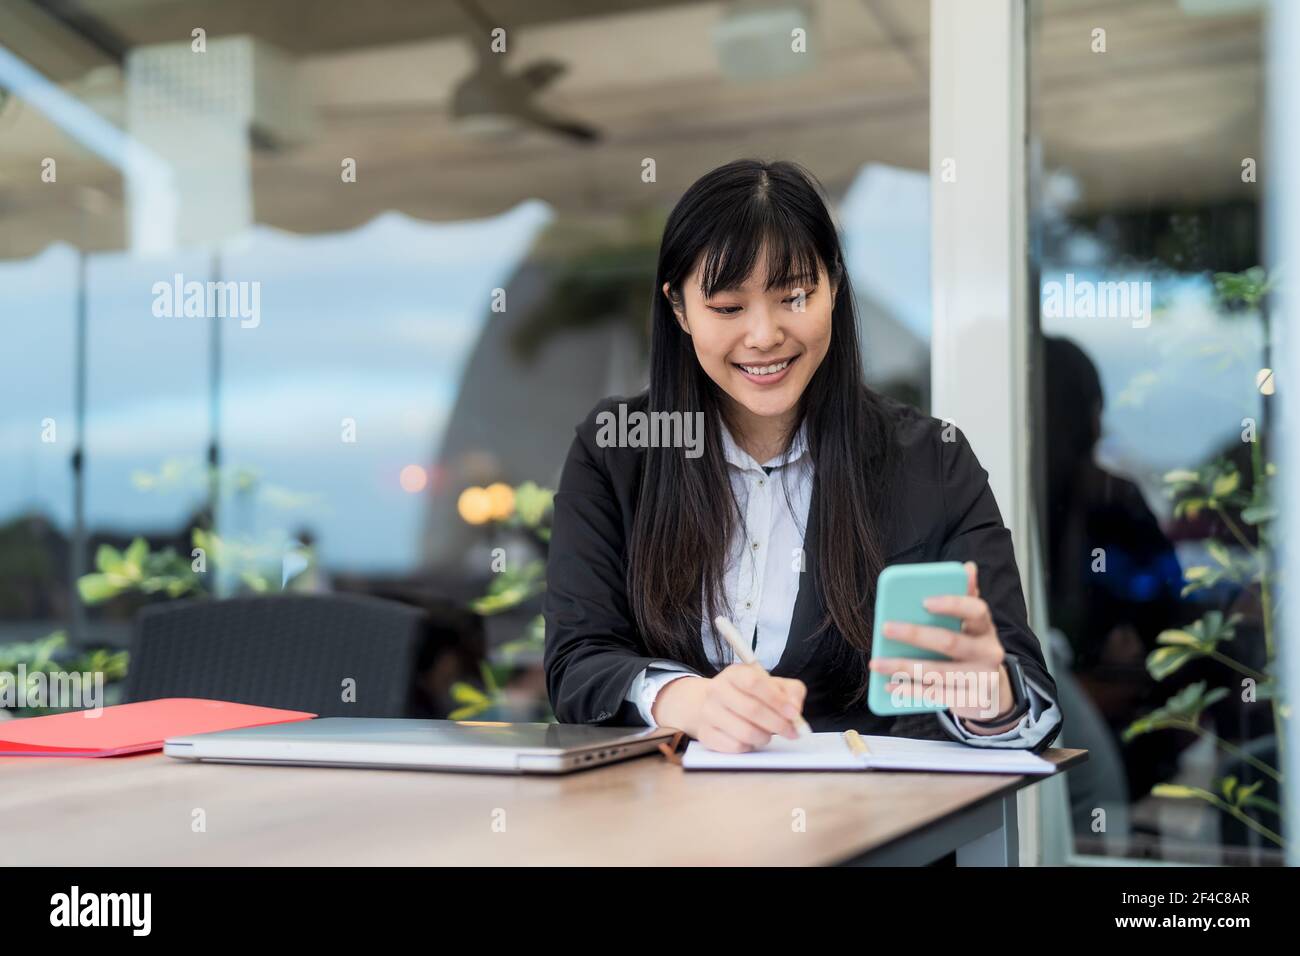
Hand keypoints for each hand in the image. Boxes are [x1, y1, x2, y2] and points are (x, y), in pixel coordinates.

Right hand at [652, 664, 806, 752]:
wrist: (714, 705)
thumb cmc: (750, 695)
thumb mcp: (773, 685)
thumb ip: (791, 692)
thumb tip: (795, 710)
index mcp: (734, 673)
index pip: (754, 682)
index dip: (776, 699)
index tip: (794, 714)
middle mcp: (717, 690)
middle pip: (751, 709)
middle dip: (778, 724)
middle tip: (792, 732)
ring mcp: (708, 713)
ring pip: (745, 732)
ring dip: (765, 737)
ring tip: (768, 734)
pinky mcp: (706, 734)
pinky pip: (735, 747)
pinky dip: (750, 746)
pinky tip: (751, 740)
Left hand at [868, 560, 1015, 725]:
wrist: (993, 692)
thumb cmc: (972, 649)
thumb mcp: (972, 626)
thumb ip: (965, 598)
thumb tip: (967, 567)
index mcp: (985, 628)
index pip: (975, 610)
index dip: (952, 604)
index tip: (924, 601)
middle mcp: (989, 652)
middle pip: (950, 641)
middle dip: (915, 634)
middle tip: (885, 628)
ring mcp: (982, 679)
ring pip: (938, 672)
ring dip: (903, 667)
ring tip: (876, 663)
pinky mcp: (971, 701)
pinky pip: (935, 695)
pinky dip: (910, 691)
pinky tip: (889, 685)